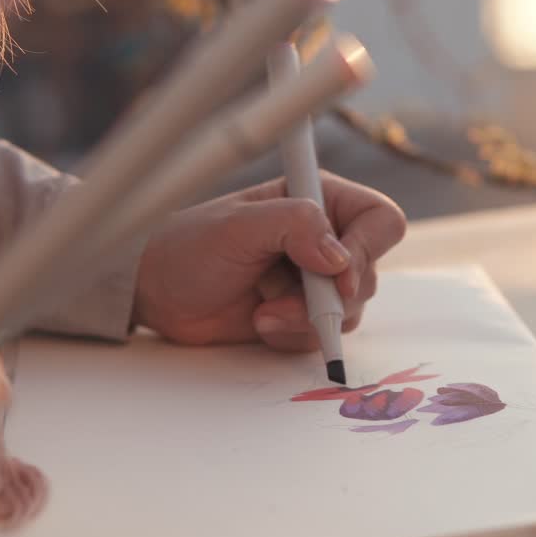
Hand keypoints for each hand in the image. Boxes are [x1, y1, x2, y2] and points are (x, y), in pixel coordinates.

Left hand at [133, 171, 404, 350]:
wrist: (156, 293)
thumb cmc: (188, 247)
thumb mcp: (238, 226)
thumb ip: (293, 226)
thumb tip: (339, 256)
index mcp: (317, 201)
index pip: (379, 220)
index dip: (368, 250)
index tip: (337, 275)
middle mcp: (323, 239)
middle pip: (368, 274)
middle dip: (328, 297)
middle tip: (282, 300)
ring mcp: (313, 280)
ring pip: (350, 311)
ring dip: (306, 319)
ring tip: (262, 313)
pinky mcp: (299, 315)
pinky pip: (323, 336)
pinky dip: (294, 336)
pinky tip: (261, 324)